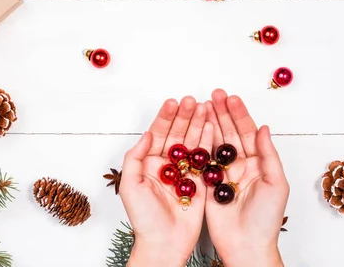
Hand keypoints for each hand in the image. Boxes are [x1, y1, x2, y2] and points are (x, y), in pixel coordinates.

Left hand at [119, 97, 213, 266]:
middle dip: (185, 116)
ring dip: (198, 123)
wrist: (164, 243)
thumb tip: (148, 133)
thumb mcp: (130, 185)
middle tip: (192, 100)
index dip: (166, 117)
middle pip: (178, 134)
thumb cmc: (144, 219)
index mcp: (150, 163)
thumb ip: (136, 157)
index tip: (173, 102)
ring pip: (193, 142)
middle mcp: (169, 164)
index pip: (158, 134)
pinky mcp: (200, 181)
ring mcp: (185, 171)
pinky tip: (213, 126)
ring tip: (205, 106)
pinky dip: (209, 141)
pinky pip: (205, 157)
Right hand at [205, 89, 288, 266]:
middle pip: (230, 133)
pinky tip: (195, 129)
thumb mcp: (275, 183)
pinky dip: (199, 143)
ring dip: (210, 123)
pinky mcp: (209, 184)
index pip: (247, 132)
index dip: (239, 114)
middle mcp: (241, 165)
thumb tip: (263, 127)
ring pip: (216, 142)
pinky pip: (203, 160)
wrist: (247, 246)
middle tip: (214, 94)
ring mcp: (224, 174)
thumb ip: (268, 154)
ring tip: (202, 104)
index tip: (230, 98)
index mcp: (258, 163)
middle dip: (222, 112)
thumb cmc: (266, 219)